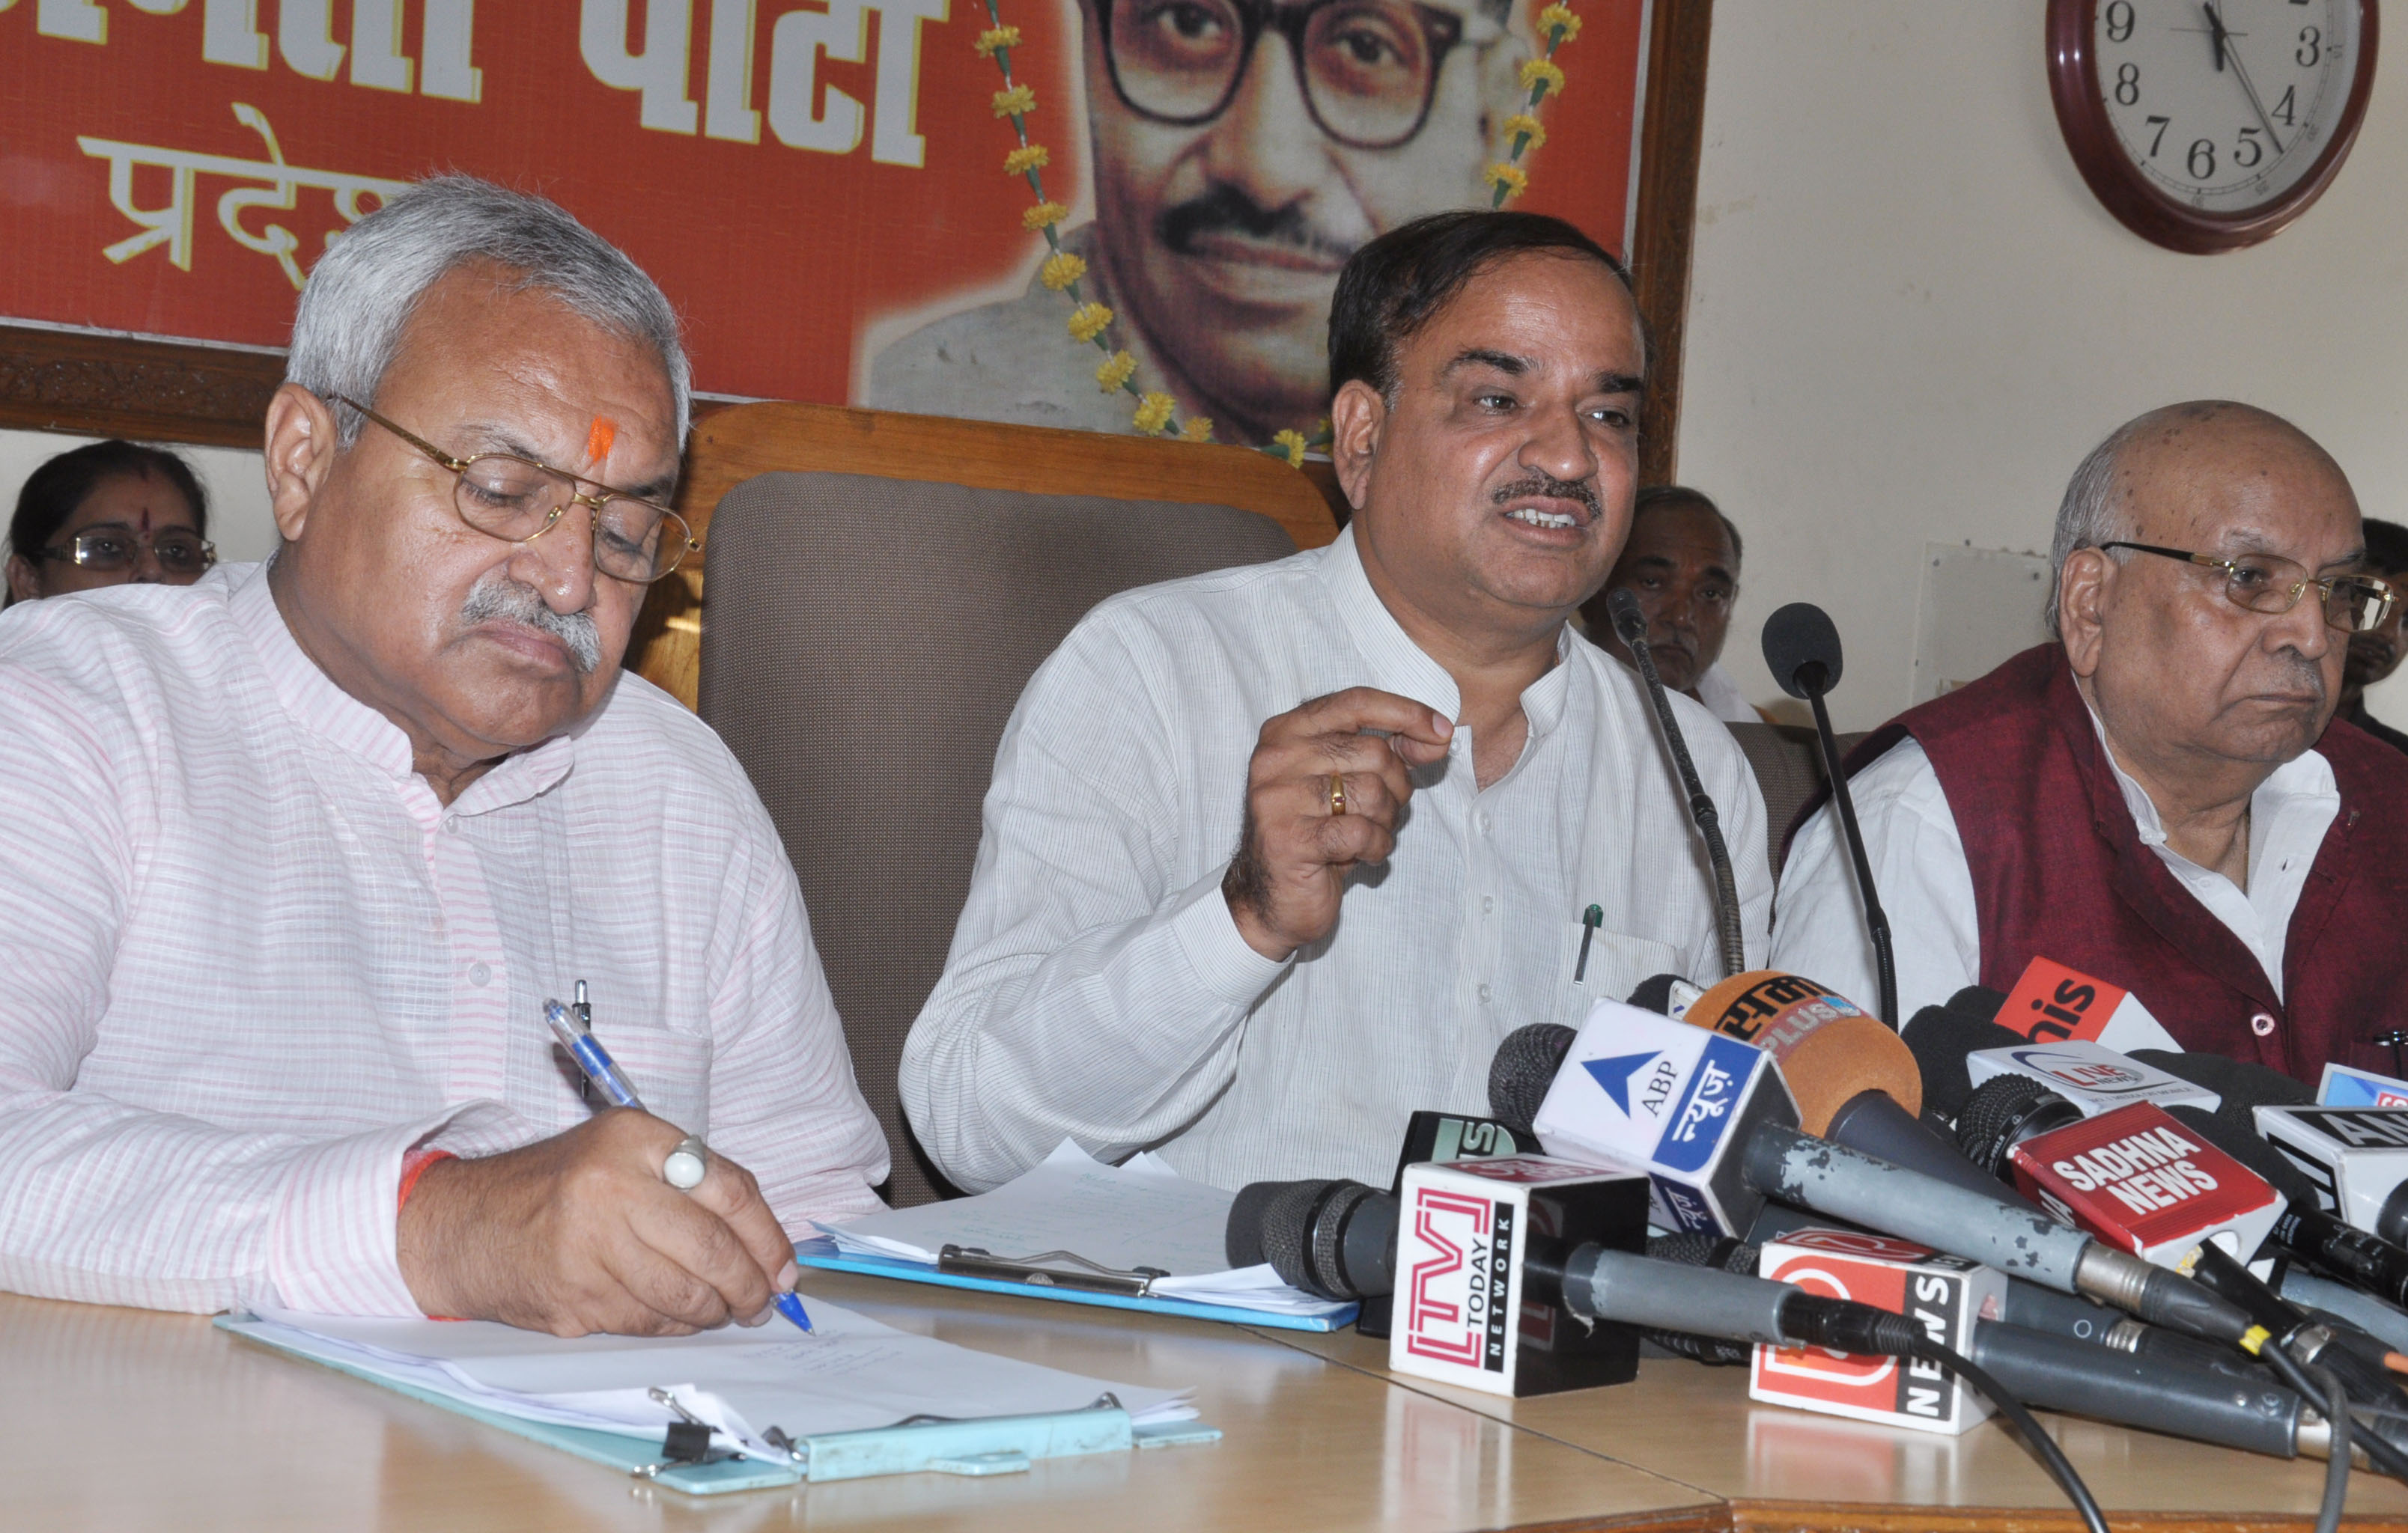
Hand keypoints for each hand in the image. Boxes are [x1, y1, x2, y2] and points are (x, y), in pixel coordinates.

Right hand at [397, 1110, 799, 1336]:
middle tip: (763, 1301)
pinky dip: (673, 1327)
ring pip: (684, 1295)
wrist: (468, 1223)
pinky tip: (676, 1317)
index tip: (784, 1267)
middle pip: (712, 1248)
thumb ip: (693, 1183)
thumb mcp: (623, 1152)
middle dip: (750, 1285)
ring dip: (715, 1312)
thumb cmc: (561, 1187)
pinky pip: (647, 1322)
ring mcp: (587, 1245)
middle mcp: (610, 1187)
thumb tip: (768, 1248)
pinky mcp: (572, 1295)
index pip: (730, 1189)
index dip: (768, 1237)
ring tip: (723, 1310)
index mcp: (633, 1138)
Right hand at [1222, 687, 1454, 959]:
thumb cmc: (1318, 835)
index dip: (1406, 713)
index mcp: (1286, 731)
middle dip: (1397, 787)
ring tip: (1366, 836)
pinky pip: (1362, 832)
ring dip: (1385, 822)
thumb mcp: (1349, 781)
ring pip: (1372, 793)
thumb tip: (1438, 734)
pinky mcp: (1289, 839)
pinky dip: (1376, 847)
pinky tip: (1362, 856)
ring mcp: (1277, 798)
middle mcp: (1276, 758)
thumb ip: (1388, 750)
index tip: (1442, 732)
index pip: (1356, 702)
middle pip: (1373, 752)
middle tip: (1381, 814)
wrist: (1273, 900)